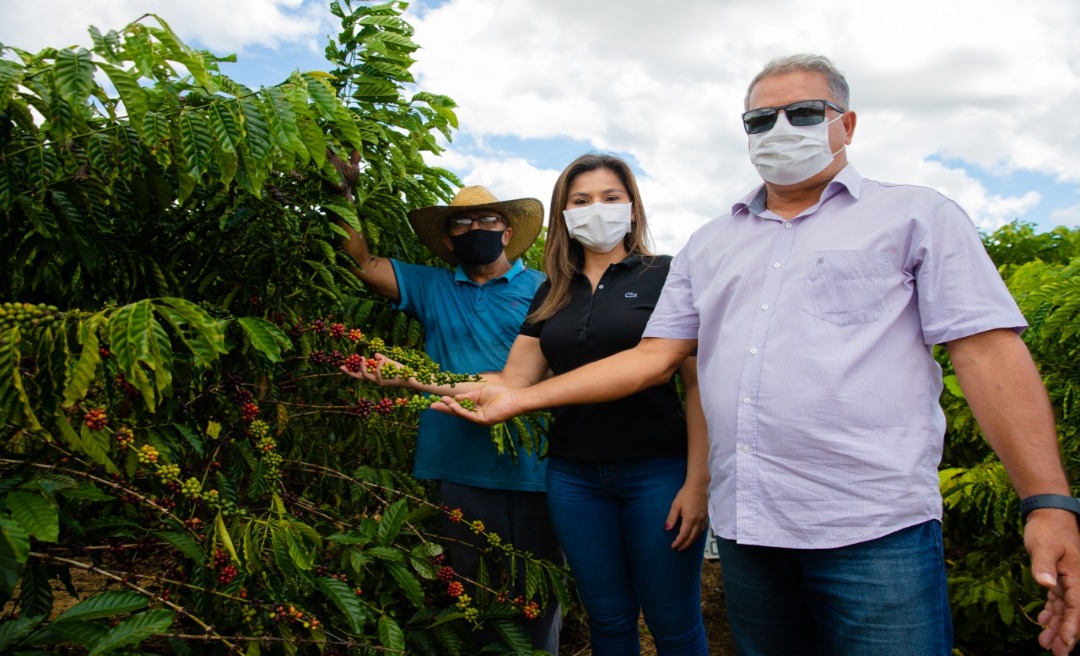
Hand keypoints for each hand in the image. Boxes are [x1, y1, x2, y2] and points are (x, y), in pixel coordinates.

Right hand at [339, 353, 408, 387]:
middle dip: (350, 372)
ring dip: (363, 367)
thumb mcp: (389, 363)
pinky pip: (378, 372)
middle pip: (360, 377)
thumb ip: (382, 359)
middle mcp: (376, 381)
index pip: (362, 374)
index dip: (353, 371)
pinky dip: (379, 364)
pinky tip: (382, 358)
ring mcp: (380, 382)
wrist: (410, 377)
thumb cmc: (401, 371)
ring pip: (366, 375)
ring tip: (362, 357)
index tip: (343, 366)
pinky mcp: (385, 381)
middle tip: (341, 366)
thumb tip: (374, 354)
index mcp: (376, 376)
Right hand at [432, 385, 520, 424]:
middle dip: (445, 409)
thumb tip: (454, 398)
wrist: (512, 397)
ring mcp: (478, 419)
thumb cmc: (499, 393)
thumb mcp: (479, 393)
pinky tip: (451, 404)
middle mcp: (475, 415)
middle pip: (457, 412)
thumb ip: (467, 397)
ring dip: (449, 408)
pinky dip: (458, 409)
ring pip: (460, 414)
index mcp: (475, 408)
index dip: (449, 403)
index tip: (438, 400)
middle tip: (431, 406)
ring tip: (438, 403)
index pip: (459, 406)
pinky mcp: (482, 421)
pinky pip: (467, 415)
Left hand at [666, 481, 708, 551]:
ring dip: (691, 541)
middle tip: (679, 549)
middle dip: (685, 545)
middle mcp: (698, 521)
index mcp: (690, 519)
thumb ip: (672, 518)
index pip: (684, 535)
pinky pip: (702, 530)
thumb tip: (667, 529)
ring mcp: (703, 519)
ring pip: (698, 535)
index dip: (678, 542)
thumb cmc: (685, 494)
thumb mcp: (676, 505)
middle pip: (692, 537)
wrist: (698, 485)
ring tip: (685, 545)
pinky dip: (697, 535)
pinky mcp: (706, 516)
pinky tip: (694, 536)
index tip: (673, 546)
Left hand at [1025, 510, 1079, 654]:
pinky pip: (1058, 600)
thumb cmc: (1047, 529)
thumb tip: (1046, 585)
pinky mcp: (1059, 577)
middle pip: (1073, 612)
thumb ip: (1043, 566)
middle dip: (1066, 634)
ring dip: (1057, 626)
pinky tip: (1043, 621)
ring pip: (1065, 609)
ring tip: (1045, 643)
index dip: (1072, 626)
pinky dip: (1052, 612)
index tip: (1067, 642)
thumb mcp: (1042, 546)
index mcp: (1077, 576)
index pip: (1076, 606)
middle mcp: (1077, 581)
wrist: (1048, 514)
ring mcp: (1069, 580)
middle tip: (1057, 653)